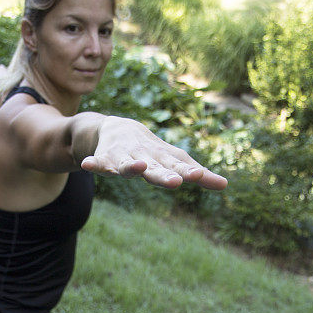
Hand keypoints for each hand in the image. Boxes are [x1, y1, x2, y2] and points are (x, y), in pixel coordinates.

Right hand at [81, 117, 226, 189]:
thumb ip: (199, 174)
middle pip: (156, 167)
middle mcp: (146, 155)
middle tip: (177, 181)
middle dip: (165, 174)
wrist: (115, 128)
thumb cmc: (151, 149)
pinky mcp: (104, 158)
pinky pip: (98, 163)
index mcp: (163, 158)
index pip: (178, 165)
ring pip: (127, 164)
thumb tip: (226, 185)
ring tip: (139, 167)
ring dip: (132, 167)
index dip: (188, 171)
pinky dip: (94, 164)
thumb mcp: (174, 160)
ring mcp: (124, 156)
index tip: (199, 175)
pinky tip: (86, 165)